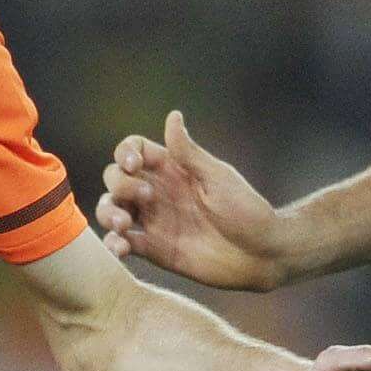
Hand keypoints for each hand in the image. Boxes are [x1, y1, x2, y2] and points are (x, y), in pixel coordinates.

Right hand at [96, 111, 290, 289]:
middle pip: (116, 178)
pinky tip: (119, 247)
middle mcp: (158, 193)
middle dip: (119, 184)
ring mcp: (154, 221)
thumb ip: (188, 153)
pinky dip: (113, 244)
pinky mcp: (154, 249)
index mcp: (173, 170)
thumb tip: (173, 116)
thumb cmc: (247, 211)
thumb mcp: (217, 177)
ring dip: (107, 213)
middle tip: (146, 198)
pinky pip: (123, 243)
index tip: (134, 165)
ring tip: (122, 225)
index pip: (134, 151)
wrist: (262, 254)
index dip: (125, 153)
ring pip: (112, 209)